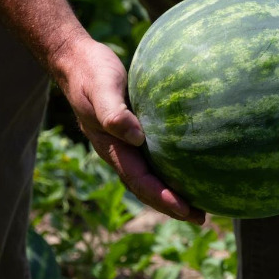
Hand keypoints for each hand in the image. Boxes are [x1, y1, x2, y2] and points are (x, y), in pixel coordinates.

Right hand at [50, 35, 205, 224]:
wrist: (78, 60)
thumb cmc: (91, 73)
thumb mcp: (102, 89)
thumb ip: (114, 114)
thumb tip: (137, 138)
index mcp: (111, 147)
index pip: (139, 181)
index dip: (162, 198)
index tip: (187, 210)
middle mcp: (119, 150)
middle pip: (146, 186)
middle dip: (171, 204)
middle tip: (200, 218)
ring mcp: (126, 142)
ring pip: (150, 174)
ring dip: (171, 190)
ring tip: (198, 201)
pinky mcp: (134, 129)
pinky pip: (154, 155)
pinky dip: (170, 166)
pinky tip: (189, 164)